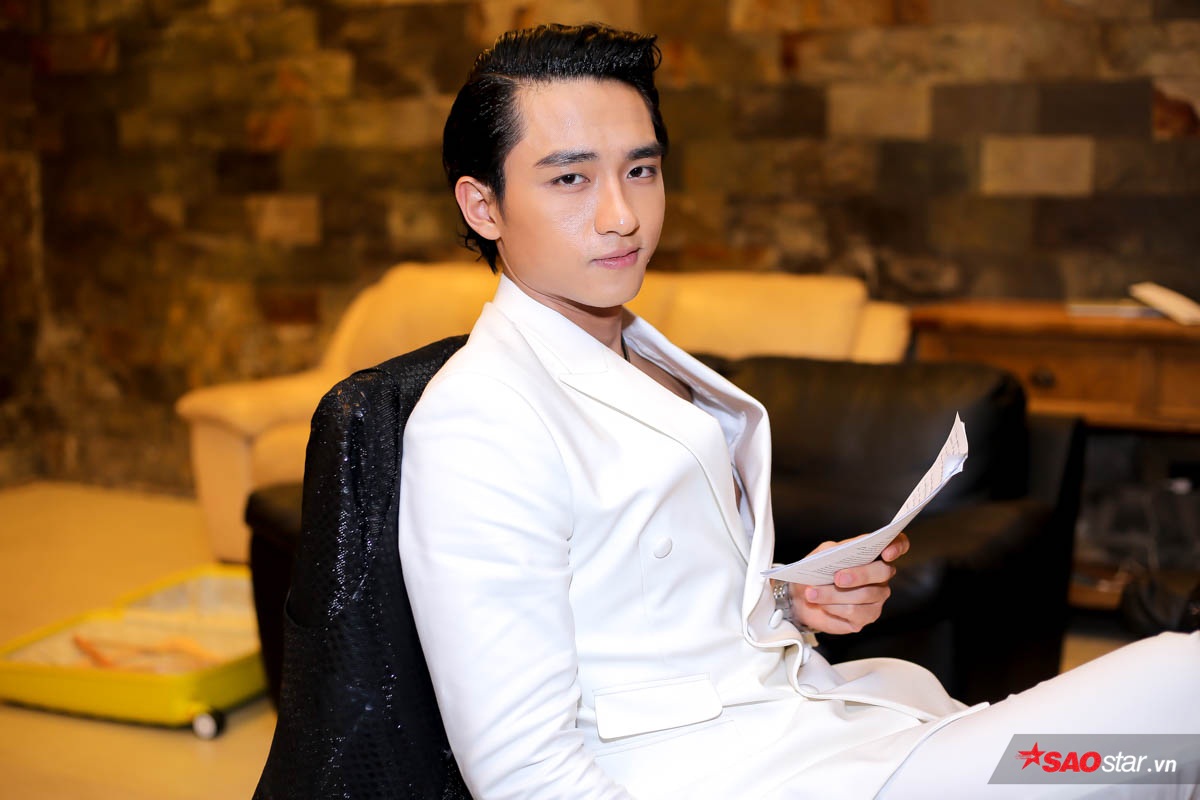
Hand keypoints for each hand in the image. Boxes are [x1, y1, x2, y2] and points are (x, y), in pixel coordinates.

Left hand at [790, 532, 909, 634]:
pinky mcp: (867, 616)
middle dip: (859, 574)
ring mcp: (877, 597)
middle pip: (883, 572)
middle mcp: (880, 576)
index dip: (897, 547)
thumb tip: (841, 552)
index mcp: (873, 554)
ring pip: (864, 594)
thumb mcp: (822, 554)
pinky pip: (855, 612)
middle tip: (837, 578)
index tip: (886, 552)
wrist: (802, 596)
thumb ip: (835, 550)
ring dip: (834, 594)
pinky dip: (834, 608)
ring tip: (813, 593)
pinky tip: (823, 605)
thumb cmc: (817, 572)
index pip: (898, 545)